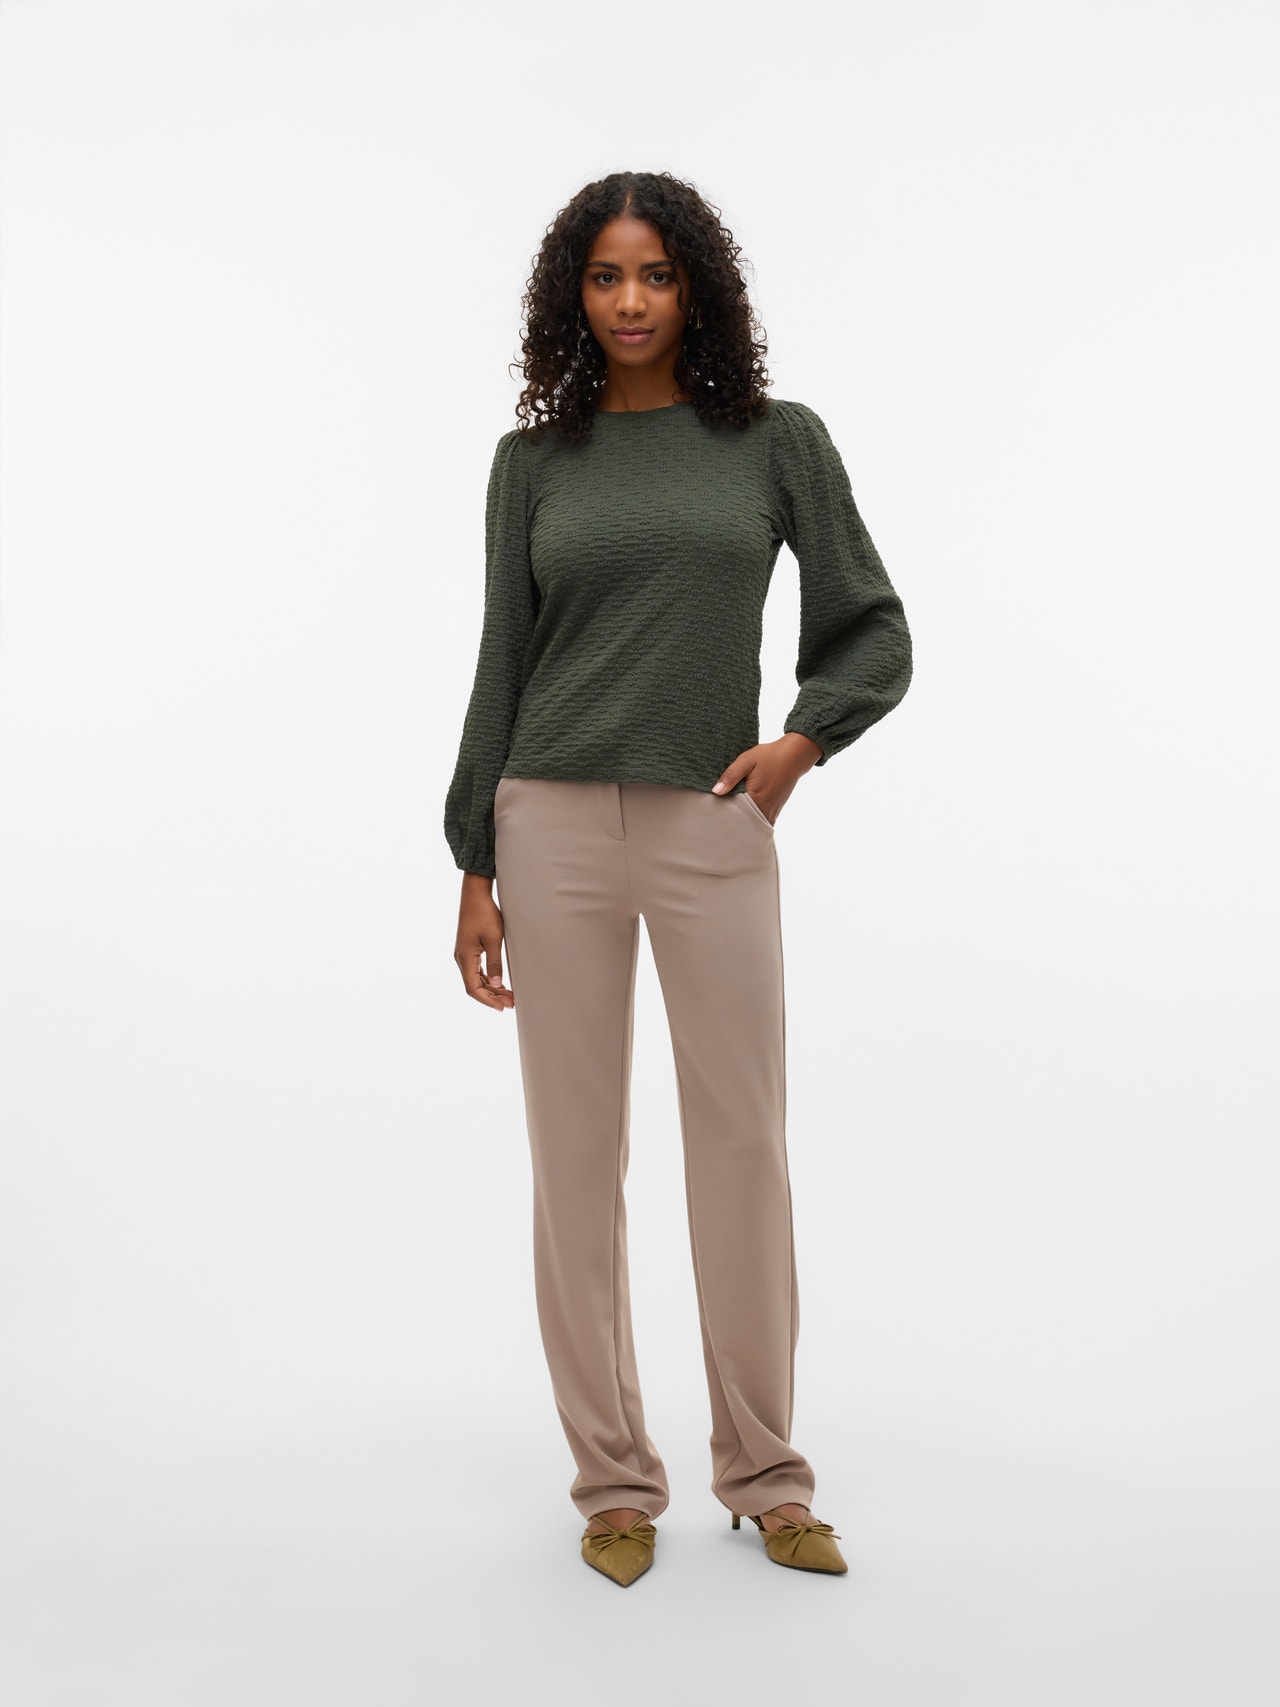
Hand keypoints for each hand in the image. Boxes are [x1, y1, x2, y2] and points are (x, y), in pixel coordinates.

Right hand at [454, 872, 514, 1010]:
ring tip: (509, 996)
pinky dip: (488, 980)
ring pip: (476, 980)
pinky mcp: (468, 950)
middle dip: (492, 997)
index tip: (502, 1007)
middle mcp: (461, 959)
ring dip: (491, 989)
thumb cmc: (485, 914)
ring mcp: (464, 955)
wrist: (475, 895)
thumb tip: (496, 984)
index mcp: (465, 958)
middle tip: (512, 1003)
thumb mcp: (494, 939)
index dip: (487, 1000)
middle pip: (474, 986)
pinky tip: (500, 984)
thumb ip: (495, 963)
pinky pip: (477, 971)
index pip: (473, 988)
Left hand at [710, 732, 822, 824]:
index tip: (714, 812)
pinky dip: (754, 821)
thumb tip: (716, 791)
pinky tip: (746, 816)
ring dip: (744, 822)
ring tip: (731, 818)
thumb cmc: (770, 756)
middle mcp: (765, 809)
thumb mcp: (746, 760)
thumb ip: (731, 776)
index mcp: (756, 798)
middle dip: (733, 822)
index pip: (734, 814)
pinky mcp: (777, 809)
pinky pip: (763, 821)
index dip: (723, 814)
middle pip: (744, 823)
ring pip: (754, 824)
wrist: (794, 755)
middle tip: (720, 818)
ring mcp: (772, 811)